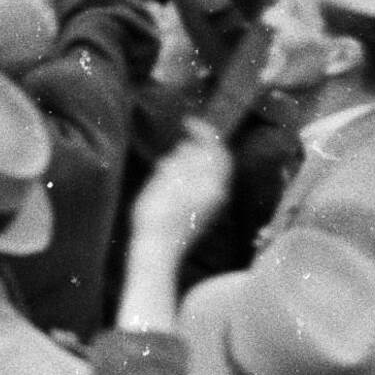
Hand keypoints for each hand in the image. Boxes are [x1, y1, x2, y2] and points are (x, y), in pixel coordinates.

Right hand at [130, 123, 232, 250]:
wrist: (158, 252)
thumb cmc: (157, 216)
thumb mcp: (164, 181)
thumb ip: (181, 161)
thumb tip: (190, 146)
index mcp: (211, 182)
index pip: (216, 148)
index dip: (204, 131)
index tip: (187, 122)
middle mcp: (217, 193)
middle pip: (217, 161)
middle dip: (201, 145)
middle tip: (183, 136)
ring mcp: (211, 205)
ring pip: (210, 173)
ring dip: (194, 160)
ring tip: (173, 156)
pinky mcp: (203, 214)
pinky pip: (203, 185)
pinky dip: (191, 174)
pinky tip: (172, 177)